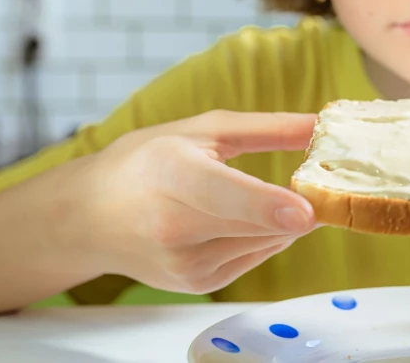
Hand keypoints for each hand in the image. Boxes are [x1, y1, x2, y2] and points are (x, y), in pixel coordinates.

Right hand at [78, 110, 317, 294]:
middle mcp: (173, 226)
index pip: (224, 195)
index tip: (307, 211)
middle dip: (297, 204)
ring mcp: (184, 263)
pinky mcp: (197, 283)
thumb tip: (320, 125)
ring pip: (266, 241)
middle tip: (318, 182)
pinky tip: (238, 219)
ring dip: (281, 220)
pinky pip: (257, 255)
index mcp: (170, 174)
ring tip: (261, 196)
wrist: (88, 218)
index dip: (267, 205)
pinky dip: (263, 235)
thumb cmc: (145, 163)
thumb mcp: (202, 130)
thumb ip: (266, 128)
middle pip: (259, 223)